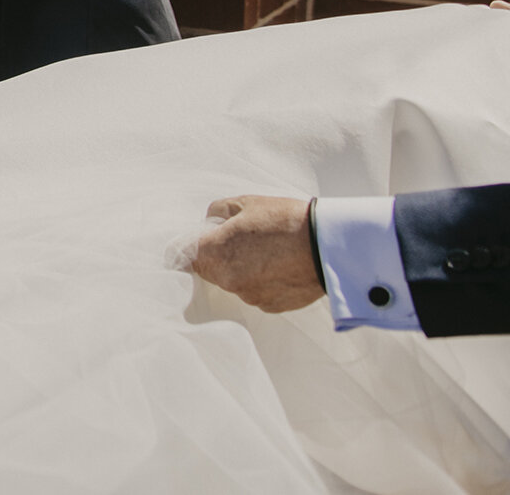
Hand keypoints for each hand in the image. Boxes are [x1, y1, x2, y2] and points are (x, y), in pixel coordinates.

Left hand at [187, 195, 323, 312]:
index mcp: (215, 253)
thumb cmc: (286, 221)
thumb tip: (211, 222)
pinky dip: (262, 280)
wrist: (329, 246)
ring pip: (233, 281)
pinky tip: (280, 264)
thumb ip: (217, 211)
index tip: (194, 241)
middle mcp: (228, 280)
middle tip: (239, 238)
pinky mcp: (271, 306)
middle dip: (217, 255)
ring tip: (267, 250)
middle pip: (208, 270)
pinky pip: (256, 292)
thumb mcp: (246, 203)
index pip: (181, 257)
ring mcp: (250, 296)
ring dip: (241, 269)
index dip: (185, 248)